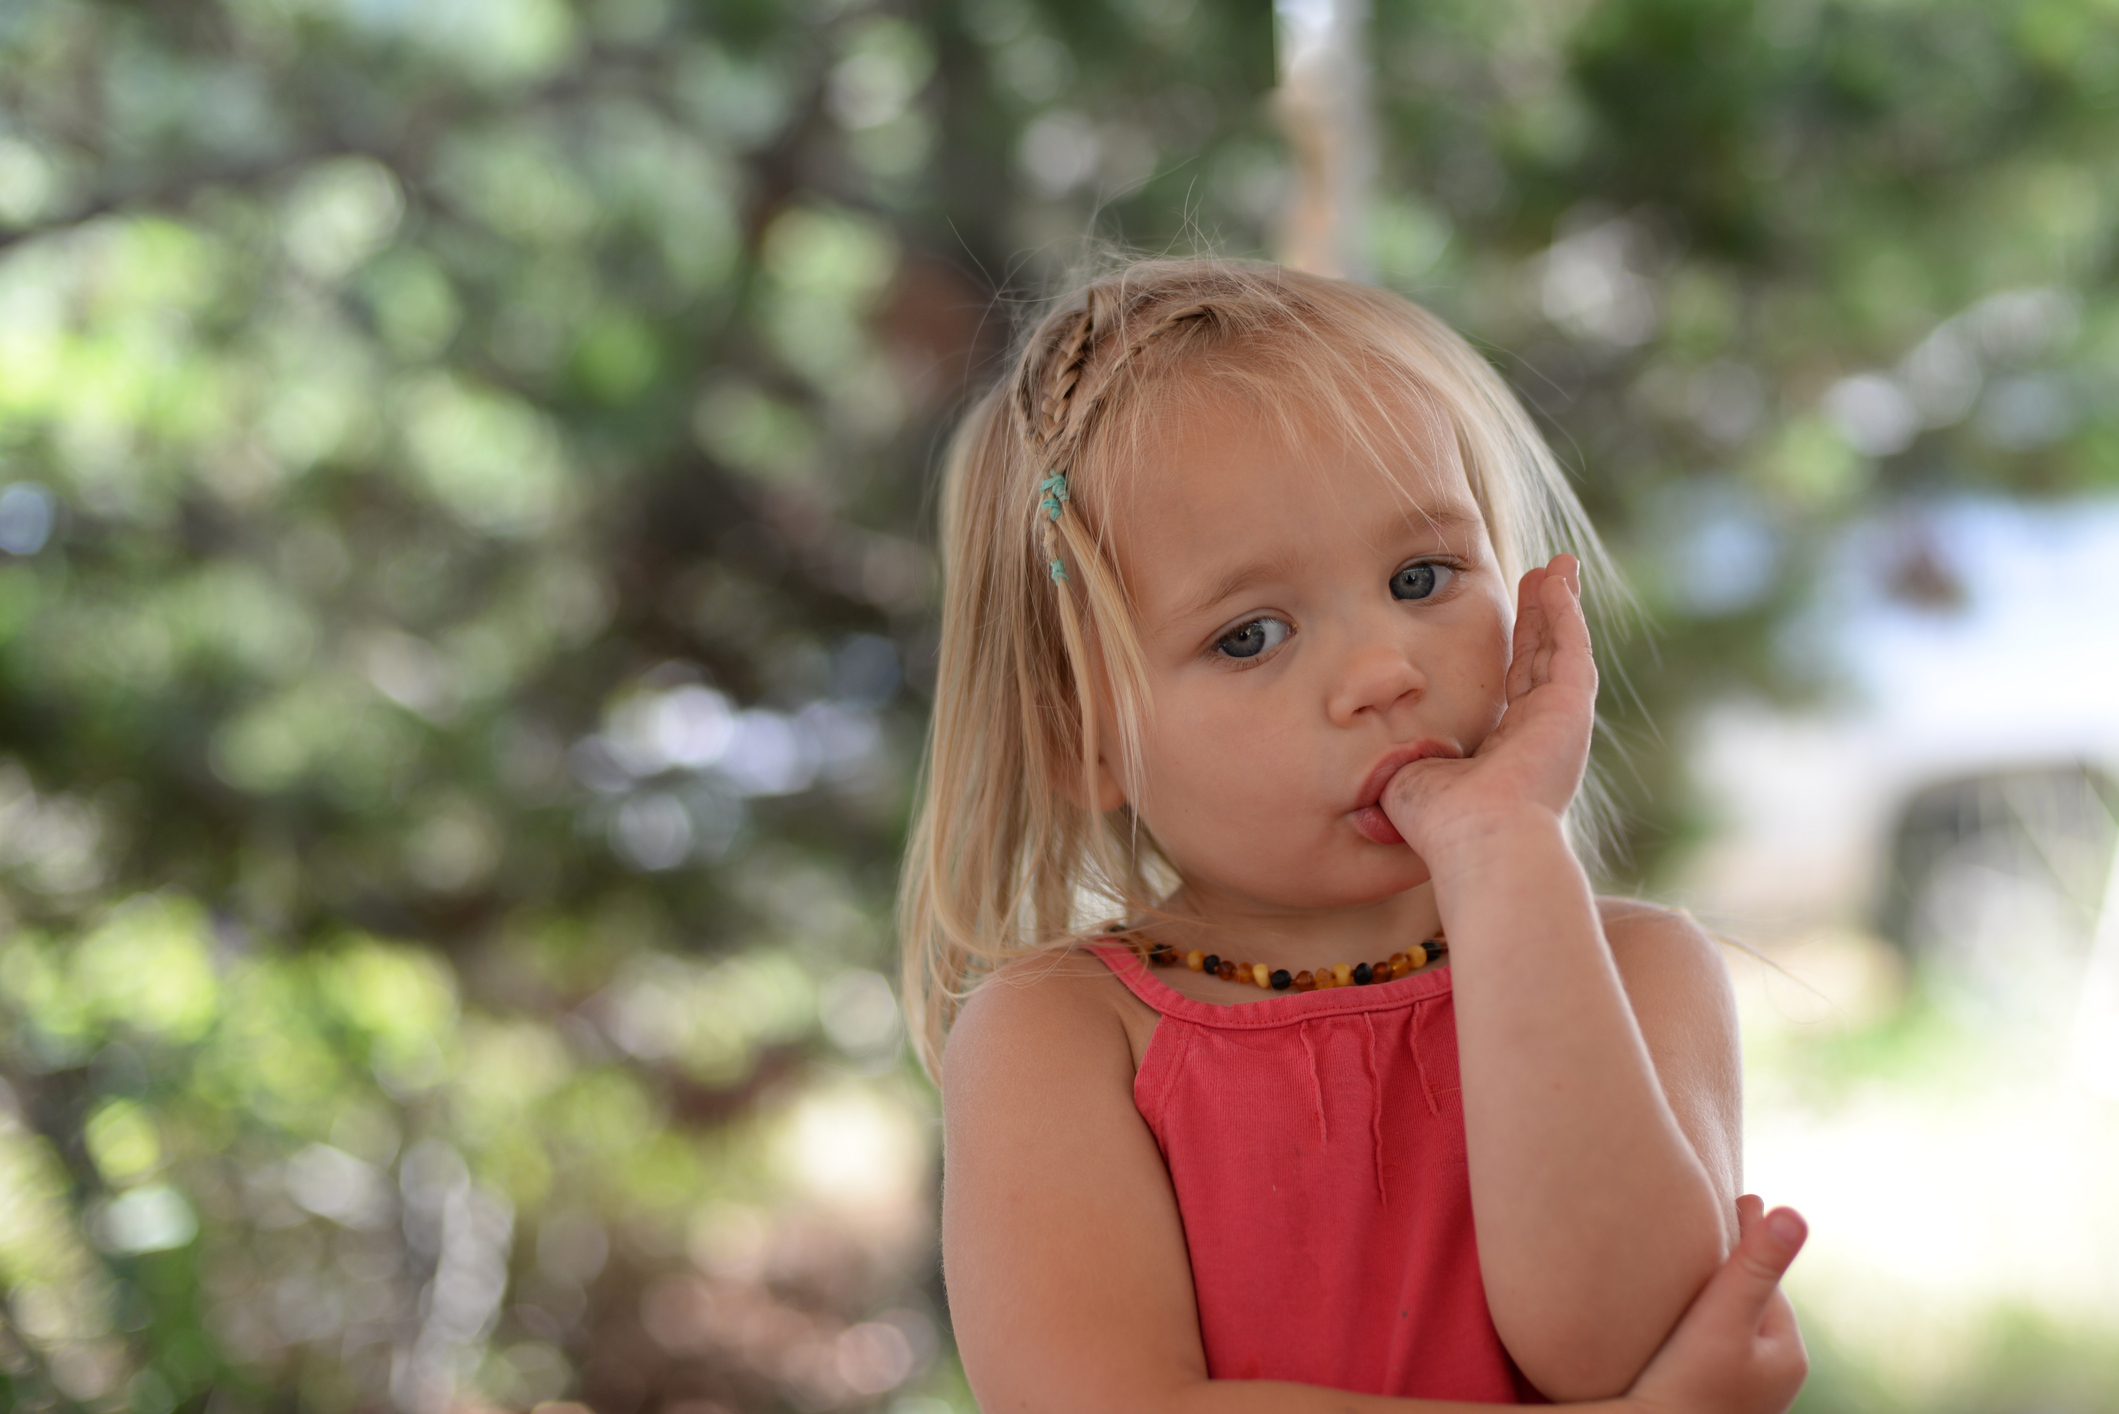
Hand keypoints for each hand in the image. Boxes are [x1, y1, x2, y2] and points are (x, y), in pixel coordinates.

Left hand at [1379, 554, 1597, 862]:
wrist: (1478, 840)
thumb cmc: (1439, 824)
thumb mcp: (1410, 776)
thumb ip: (1404, 756)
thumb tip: (1372, 752)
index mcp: (1504, 752)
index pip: (1510, 688)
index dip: (1510, 650)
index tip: (1503, 617)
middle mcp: (1538, 735)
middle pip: (1540, 660)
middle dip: (1540, 618)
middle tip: (1542, 577)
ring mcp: (1559, 722)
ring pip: (1561, 648)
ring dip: (1558, 606)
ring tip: (1558, 566)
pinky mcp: (1571, 710)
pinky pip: (1570, 648)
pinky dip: (1565, 613)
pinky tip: (1557, 581)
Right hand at [1625, 1196, 1809, 1413]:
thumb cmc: (1683, 1383)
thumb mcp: (1723, 1317)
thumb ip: (1756, 1264)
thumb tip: (1794, 1213)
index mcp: (1788, 1354)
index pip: (1766, 1278)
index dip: (1750, 1236)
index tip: (1739, 1193)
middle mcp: (1773, 1379)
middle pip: (1748, 1303)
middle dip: (1730, 1266)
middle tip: (1707, 1219)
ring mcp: (1743, 1394)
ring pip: (1728, 1326)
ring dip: (1711, 1296)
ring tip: (1684, 1261)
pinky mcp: (1712, 1402)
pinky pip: (1709, 1349)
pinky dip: (1697, 1325)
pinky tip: (1668, 1314)